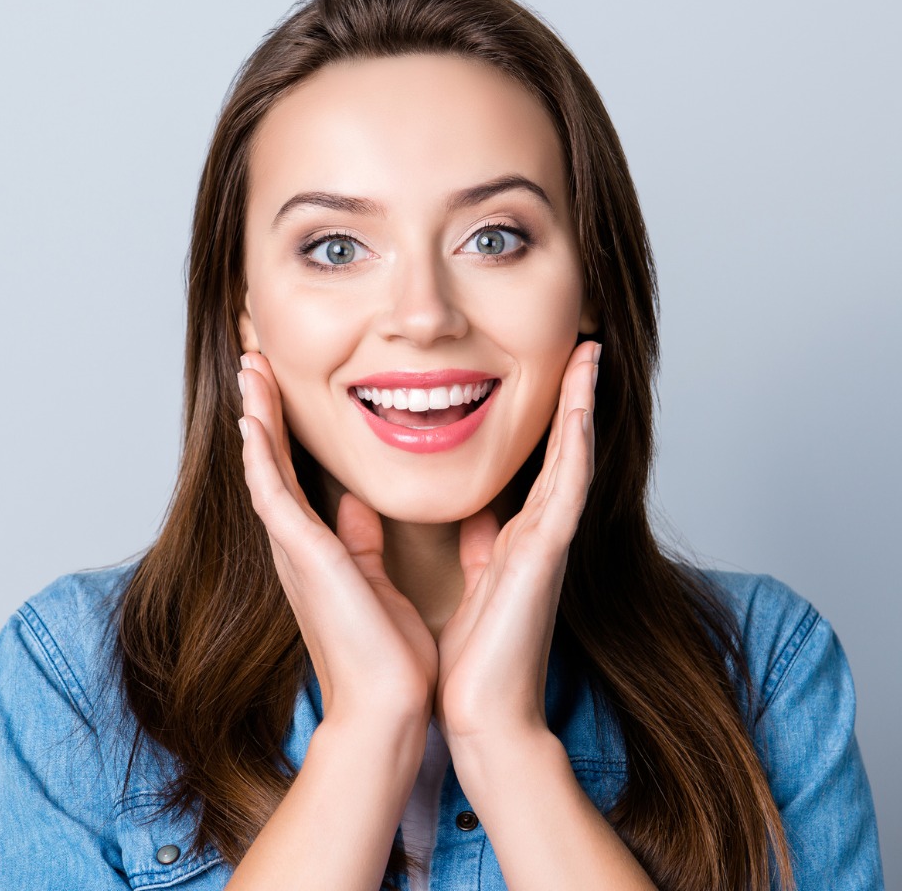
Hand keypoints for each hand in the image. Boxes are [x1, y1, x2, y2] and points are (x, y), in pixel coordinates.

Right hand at [238, 352, 437, 730]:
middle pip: (268, 462)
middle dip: (261, 411)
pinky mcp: (301, 553)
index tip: (282, 390)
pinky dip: (261, 451)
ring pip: (264, 466)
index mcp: (316, 550)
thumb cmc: (389, 654)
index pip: (291, 476)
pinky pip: (272, 489)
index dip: (284, 431)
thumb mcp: (376, 580)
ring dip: (256, 415)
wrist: (389, 705)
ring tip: (249, 369)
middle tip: (253, 362)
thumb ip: (363, 541)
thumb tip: (358, 506)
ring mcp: (292, 549)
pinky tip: (253, 415)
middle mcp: (295, 545)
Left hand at [435, 340, 599, 746]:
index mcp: (518, 537)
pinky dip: (574, 441)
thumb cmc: (474, 658)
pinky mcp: (547, 553)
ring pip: (571, 455)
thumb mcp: (472, 581)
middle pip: (563, 448)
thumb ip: (478, 544)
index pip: (538, 462)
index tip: (548, 373)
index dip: (548, 417)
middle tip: (581, 344)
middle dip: (573, 396)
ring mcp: (549, 541)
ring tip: (586, 352)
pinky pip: (566, 484)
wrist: (481, 715)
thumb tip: (476, 513)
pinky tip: (579, 402)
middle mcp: (540, 531)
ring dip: (580, 403)